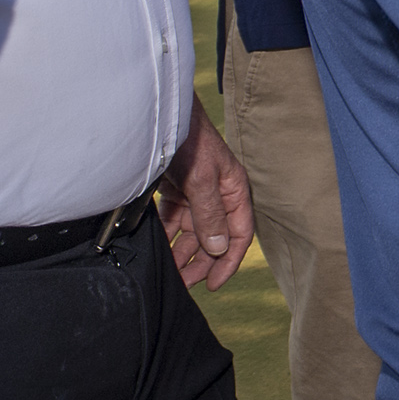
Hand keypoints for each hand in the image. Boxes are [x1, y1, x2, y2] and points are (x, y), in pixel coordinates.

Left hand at [155, 100, 252, 287]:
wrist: (161, 116)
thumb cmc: (189, 141)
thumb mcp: (202, 179)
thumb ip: (210, 215)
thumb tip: (217, 248)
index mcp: (233, 191)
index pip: (239, 234)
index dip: (228, 261)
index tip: (213, 283)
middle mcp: (217, 194)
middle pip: (214, 237)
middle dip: (202, 262)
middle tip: (185, 283)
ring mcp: (196, 192)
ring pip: (192, 232)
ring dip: (183, 253)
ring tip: (171, 272)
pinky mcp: (176, 189)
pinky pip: (174, 220)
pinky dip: (168, 235)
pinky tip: (159, 248)